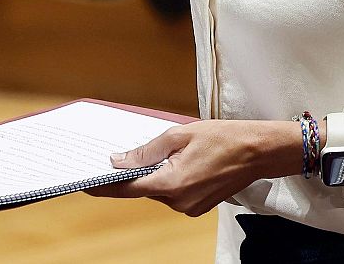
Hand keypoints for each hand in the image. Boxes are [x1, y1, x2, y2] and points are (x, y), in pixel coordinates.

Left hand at [84, 119, 299, 216]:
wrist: (258, 152)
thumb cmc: (223, 138)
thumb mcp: (179, 135)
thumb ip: (146, 151)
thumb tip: (119, 161)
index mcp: (172, 183)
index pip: (127, 188)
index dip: (104, 186)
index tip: (85, 182)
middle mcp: (179, 202)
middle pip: (144, 188)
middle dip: (138, 171)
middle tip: (133, 150)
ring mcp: (190, 207)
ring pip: (159, 191)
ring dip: (158, 173)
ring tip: (173, 152)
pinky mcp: (198, 207)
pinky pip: (174, 194)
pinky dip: (171, 179)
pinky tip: (183, 162)